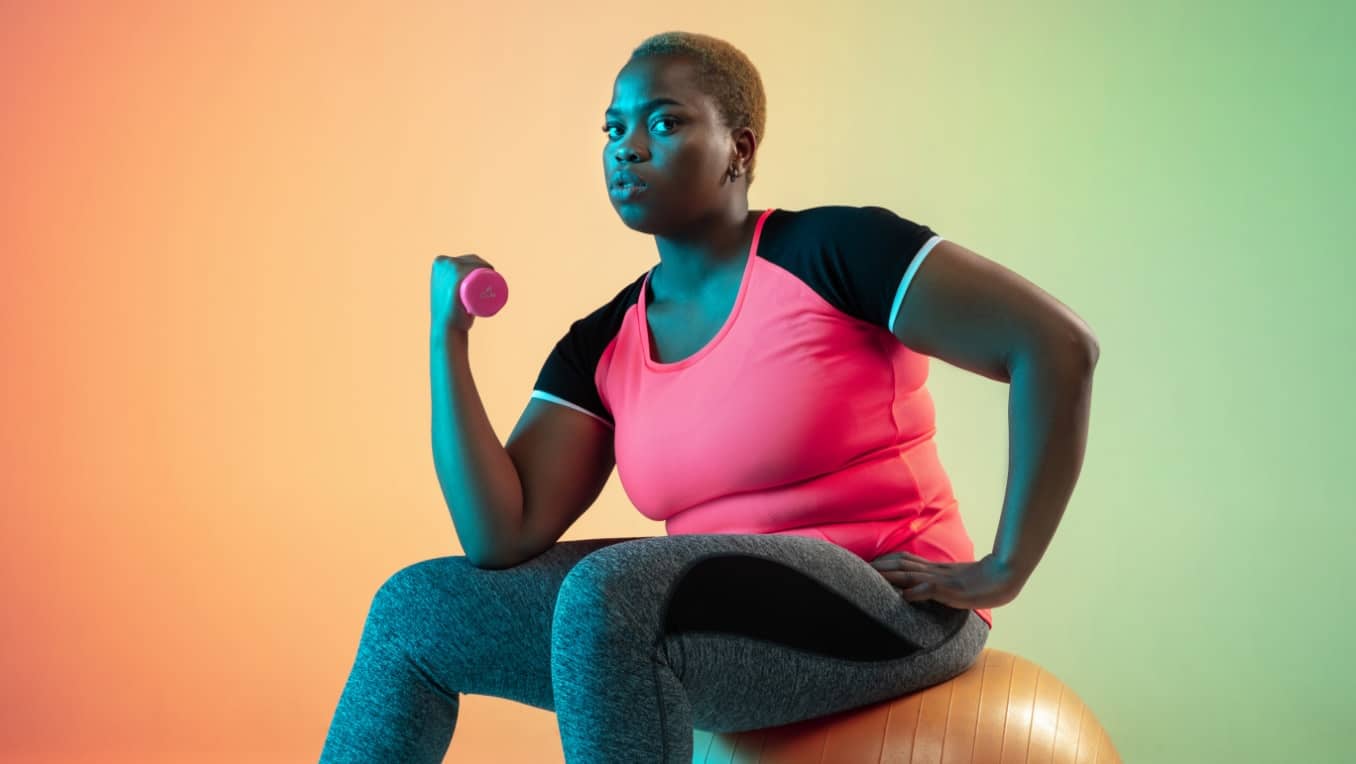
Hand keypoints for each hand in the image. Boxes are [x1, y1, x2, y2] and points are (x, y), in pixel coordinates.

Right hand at [431, 253, 496, 334]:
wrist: (446, 328)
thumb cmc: (448, 312)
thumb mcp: (444, 294)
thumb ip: (448, 288)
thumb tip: (455, 287)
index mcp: (439, 262)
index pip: (466, 260)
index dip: (480, 264)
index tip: (489, 276)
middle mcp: (443, 263)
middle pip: (472, 261)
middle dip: (486, 267)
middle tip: (493, 283)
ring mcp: (448, 271)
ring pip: (475, 265)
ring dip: (487, 267)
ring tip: (495, 280)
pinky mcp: (455, 280)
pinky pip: (472, 269)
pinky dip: (482, 266)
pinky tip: (490, 270)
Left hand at [869, 551, 1020, 609]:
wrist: (1006, 574)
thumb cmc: (985, 580)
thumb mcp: (958, 581)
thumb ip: (942, 583)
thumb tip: (925, 588)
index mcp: (936, 569)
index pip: (906, 561)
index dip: (887, 561)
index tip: (869, 563)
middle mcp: (936, 572)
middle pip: (903, 565)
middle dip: (881, 567)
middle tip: (859, 568)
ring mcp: (944, 580)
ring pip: (912, 575)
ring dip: (892, 577)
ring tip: (873, 577)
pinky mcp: (953, 590)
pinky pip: (933, 590)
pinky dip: (918, 592)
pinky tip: (906, 596)